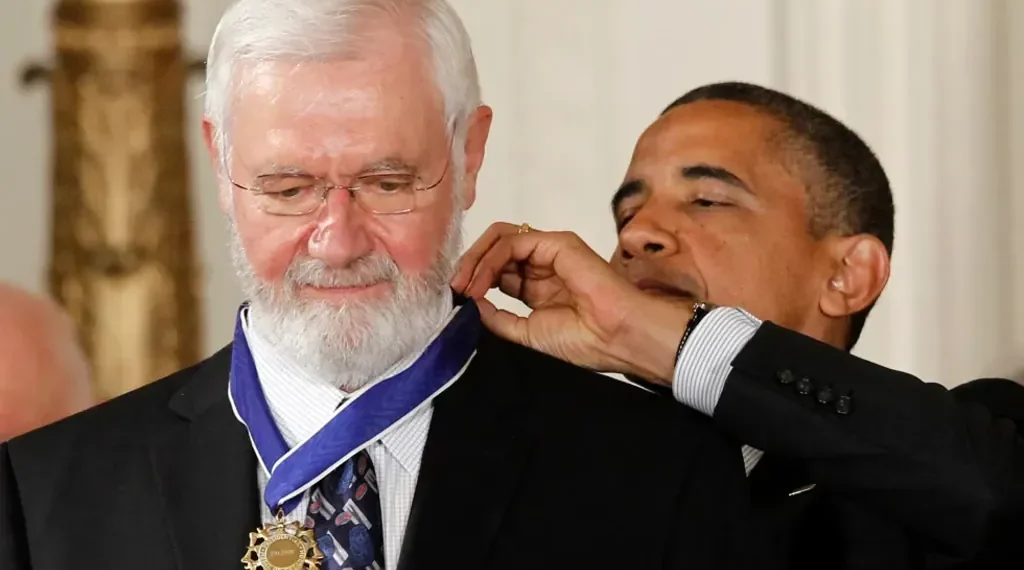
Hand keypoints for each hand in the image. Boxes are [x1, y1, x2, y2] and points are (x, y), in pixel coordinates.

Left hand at [451, 222, 692, 383]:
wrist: (616, 337)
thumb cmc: (582, 341)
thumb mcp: (525, 333)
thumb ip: (498, 316)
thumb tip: (470, 302)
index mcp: (538, 288)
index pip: (497, 271)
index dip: (474, 280)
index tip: (457, 300)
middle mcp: (542, 265)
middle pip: (495, 251)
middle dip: (469, 267)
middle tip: (455, 288)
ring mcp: (550, 251)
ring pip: (499, 240)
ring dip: (475, 260)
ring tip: (464, 285)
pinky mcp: (556, 243)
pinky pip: (512, 242)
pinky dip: (489, 259)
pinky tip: (480, 281)